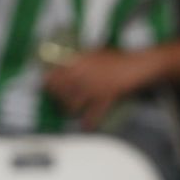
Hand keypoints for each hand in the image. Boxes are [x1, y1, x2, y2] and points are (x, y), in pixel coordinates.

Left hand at [43, 48, 158, 128]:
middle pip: (61, 90)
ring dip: (69, 108)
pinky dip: (88, 123)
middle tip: (56, 97)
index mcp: (80, 62)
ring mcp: (93, 89)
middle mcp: (83, 76)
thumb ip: (79, 59)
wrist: (135, 66)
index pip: (57, 72)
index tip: (45, 83)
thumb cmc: (116, 58)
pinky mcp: (104, 100)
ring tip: (69, 109)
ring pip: (73, 104)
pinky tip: (86, 126)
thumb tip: (65, 63)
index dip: (48, 80)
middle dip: (57, 95)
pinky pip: (93, 115)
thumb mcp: (94, 53)